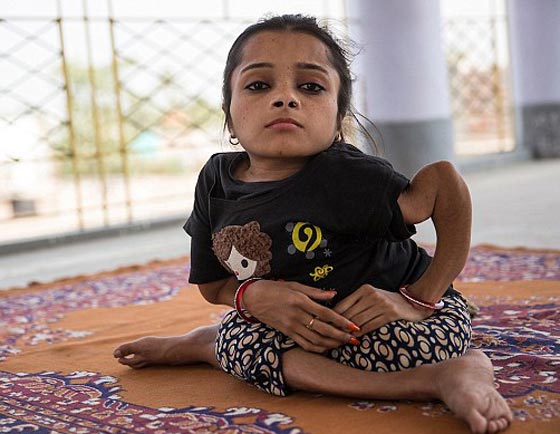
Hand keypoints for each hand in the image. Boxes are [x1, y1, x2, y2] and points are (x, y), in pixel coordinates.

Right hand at [243, 280, 360, 352]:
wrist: (252, 298)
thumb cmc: (274, 288)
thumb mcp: (294, 285)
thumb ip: (315, 292)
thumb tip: (334, 294)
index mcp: (300, 301)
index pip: (326, 314)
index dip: (342, 321)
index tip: (354, 326)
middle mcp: (297, 316)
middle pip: (323, 330)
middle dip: (341, 336)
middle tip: (355, 340)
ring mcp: (291, 326)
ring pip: (315, 340)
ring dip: (332, 344)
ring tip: (344, 344)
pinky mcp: (287, 333)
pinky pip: (305, 344)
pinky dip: (318, 348)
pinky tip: (327, 348)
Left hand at [334, 284, 433, 336]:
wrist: (413, 302)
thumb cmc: (387, 301)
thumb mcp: (371, 297)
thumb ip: (356, 303)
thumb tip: (335, 315)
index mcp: (364, 289)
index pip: (344, 304)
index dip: (333, 316)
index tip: (324, 325)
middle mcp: (372, 295)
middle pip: (350, 313)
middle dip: (338, 326)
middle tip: (328, 336)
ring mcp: (382, 304)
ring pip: (359, 320)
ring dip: (348, 332)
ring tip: (338, 339)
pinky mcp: (390, 314)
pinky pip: (371, 325)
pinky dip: (361, 333)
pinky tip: (355, 339)